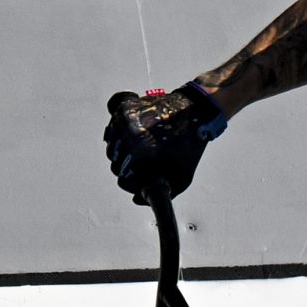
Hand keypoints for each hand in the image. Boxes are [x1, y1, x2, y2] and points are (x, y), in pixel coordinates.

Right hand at [103, 83, 223, 203]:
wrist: (195, 110)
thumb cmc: (189, 146)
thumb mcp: (181, 178)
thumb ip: (159, 198)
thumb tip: (136, 199)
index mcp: (140, 155)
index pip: (123, 180)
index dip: (133, 183)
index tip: (141, 179)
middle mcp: (129, 136)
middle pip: (115, 163)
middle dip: (126, 167)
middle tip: (141, 163)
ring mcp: (125, 120)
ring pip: (111, 146)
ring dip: (121, 150)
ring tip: (139, 148)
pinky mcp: (124, 107)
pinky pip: (112, 126)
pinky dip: (119, 131)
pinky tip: (132, 134)